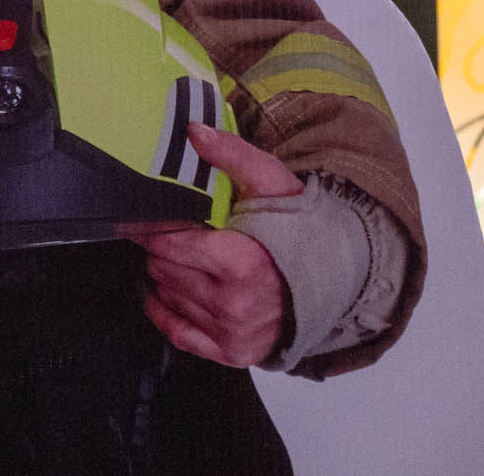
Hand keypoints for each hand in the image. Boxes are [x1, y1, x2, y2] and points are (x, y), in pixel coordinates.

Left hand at [137, 122, 301, 367]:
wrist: (338, 275)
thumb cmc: (301, 228)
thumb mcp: (271, 183)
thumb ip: (231, 155)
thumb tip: (193, 132)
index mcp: (240, 264)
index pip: (166, 245)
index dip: (152, 227)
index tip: (145, 216)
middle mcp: (233, 305)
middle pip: (163, 269)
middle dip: (162, 248)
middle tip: (173, 234)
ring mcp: (232, 333)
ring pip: (167, 295)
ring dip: (166, 275)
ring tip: (183, 258)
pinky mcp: (233, 353)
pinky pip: (176, 332)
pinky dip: (164, 309)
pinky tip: (166, 289)